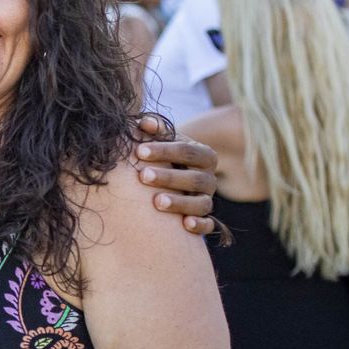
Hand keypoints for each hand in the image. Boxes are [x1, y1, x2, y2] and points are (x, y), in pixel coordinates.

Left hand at [133, 115, 217, 235]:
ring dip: (181, 203)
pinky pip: (208, 225)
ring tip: (157, 202)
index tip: (139, 151)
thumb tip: (142, 122)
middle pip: (195, 178)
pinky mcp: (204, 218)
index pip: (187, 151)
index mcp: (204, 155)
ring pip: (201, 203)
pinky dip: (200, 225)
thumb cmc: (162, 154)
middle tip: (143, 176)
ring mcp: (207, 199)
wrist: (168, 173)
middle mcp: (209, 178)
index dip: (164, 150)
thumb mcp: (162, 140)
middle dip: (168, 177)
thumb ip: (154, 130)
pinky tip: (185, 225)